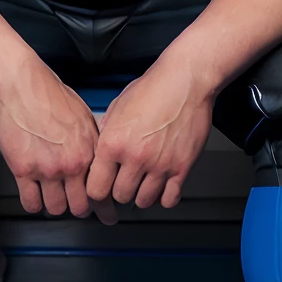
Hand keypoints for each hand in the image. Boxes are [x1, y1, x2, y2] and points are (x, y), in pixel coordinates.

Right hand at [0, 60, 100, 217]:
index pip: (103, 189)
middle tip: (77, 207)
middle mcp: (71, 164)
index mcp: (90, 151)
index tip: (108, 215)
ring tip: (53, 198)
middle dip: (80, 209)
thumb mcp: (85, 118)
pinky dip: (34, 204)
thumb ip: (94, 143)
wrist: (23, 85)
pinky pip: (30, 202)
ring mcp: (46, 169)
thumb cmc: (52, 95)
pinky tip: (35, 197)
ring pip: (56, 208)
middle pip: (80, 206)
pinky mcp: (22, 170)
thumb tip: (100, 160)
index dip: (106, 208)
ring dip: (55, 206)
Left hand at [86, 58, 213, 212]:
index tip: (101, 190)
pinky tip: (162, 187)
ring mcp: (160, 164)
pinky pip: (169, 199)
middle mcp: (135, 157)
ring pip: (143, 201)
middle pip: (120, 197)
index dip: (97, 191)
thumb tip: (100, 153)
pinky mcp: (182, 167)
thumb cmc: (153, 89)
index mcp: (113, 143)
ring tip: (143, 184)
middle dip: (120, 191)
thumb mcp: (116, 108)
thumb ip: (106, 134)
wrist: (185, 81)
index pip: (96, 188)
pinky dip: (164, 198)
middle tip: (124, 182)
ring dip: (141, 195)